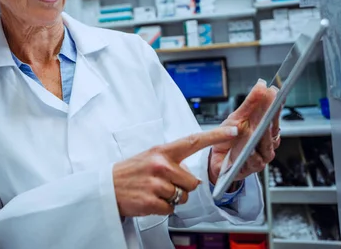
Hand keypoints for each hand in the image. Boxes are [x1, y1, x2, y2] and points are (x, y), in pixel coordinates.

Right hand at [113, 126, 238, 217]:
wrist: (106, 188)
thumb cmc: (130, 173)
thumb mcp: (149, 158)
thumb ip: (170, 160)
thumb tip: (189, 172)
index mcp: (161, 151)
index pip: (193, 140)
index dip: (216, 136)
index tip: (234, 130)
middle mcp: (161, 165)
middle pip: (192, 182)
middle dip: (182, 187)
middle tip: (162, 184)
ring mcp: (157, 184)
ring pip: (183, 197)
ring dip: (172, 198)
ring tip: (154, 192)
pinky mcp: (152, 201)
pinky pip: (172, 209)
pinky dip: (163, 209)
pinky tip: (150, 200)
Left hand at [208, 80, 280, 184]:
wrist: (216, 159)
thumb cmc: (229, 138)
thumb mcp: (237, 117)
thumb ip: (251, 103)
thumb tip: (262, 85)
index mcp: (266, 130)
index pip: (274, 116)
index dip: (275, 105)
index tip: (275, 93)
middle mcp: (267, 143)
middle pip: (271, 129)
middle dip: (270, 116)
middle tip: (270, 104)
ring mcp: (262, 156)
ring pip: (265, 145)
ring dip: (261, 136)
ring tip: (259, 126)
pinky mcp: (252, 168)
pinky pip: (254, 161)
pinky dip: (252, 155)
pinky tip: (249, 150)